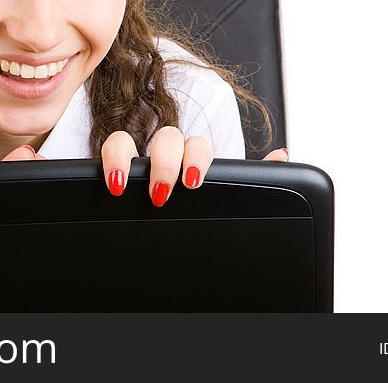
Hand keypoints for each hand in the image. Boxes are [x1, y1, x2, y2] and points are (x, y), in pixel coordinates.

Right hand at [100, 128, 289, 206]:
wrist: (174, 249)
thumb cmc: (199, 217)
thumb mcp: (226, 200)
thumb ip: (256, 177)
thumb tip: (283, 153)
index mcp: (193, 162)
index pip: (195, 146)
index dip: (194, 159)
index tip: (192, 183)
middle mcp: (163, 157)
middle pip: (163, 139)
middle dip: (163, 162)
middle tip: (163, 193)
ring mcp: (134, 162)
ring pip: (124, 138)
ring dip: (123, 155)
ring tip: (123, 184)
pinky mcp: (111, 171)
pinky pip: (104, 153)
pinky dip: (105, 161)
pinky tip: (107, 180)